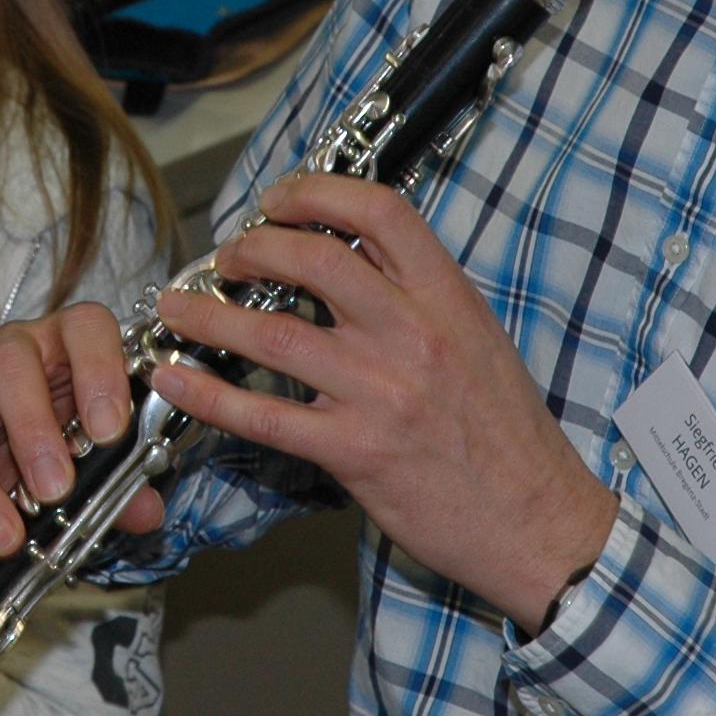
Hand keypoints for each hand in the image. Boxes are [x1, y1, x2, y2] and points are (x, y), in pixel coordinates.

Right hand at [0, 302, 162, 552]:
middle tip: (54, 489)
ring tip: (4, 536)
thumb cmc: (93, 414)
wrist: (61, 416)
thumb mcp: (119, 440)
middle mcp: (16, 352)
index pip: (86, 330)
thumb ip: (131, 471)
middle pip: (9, 370)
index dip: (99, 373)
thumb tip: (143, 511)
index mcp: (71, 337)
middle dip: (32, 431)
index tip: (109, 432)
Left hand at [150, 173, 616, 629]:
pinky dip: (210, 396)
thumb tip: (354, 256)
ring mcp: (380, 393)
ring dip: (211, 317)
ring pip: (274, 334)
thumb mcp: (479, 338)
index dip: (317, 194)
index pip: (380, 213)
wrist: (537, 521)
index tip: (279, 200)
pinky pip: (264, 416)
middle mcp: (412, 336)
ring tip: (178, 308)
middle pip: (315, 260)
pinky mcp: (354, 452)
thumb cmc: (509, 435)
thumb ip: (419, 295)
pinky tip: (177, 382)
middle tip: (228, 256)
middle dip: (254, 248)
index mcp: (448, 299)